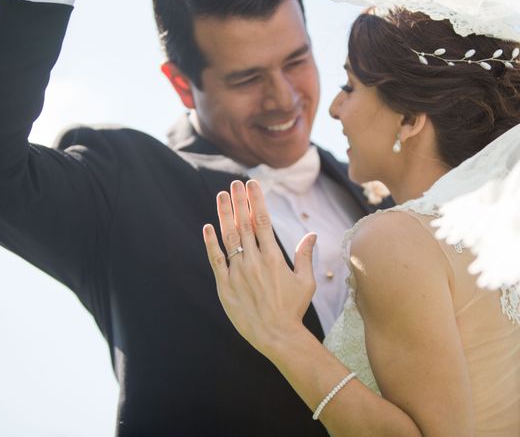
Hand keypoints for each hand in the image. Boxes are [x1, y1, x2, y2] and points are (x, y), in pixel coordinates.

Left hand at [203, 180, 316, 356]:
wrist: (276, 336)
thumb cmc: (293, 309)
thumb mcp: (305, 282)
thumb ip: (305, 256)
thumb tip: (312, 234)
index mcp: (273, 258)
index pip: (262, 221)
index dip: (256, 201)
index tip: (252, 184)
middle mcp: (254, 261)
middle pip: (244, 224)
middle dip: (239, 201)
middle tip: (235, 183)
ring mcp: (237, 273)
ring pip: (229, 237)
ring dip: (224, 215)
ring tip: (222, 196)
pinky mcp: (225, 286)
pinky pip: (216, 260)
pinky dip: (211, 243)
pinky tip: (208, 227)